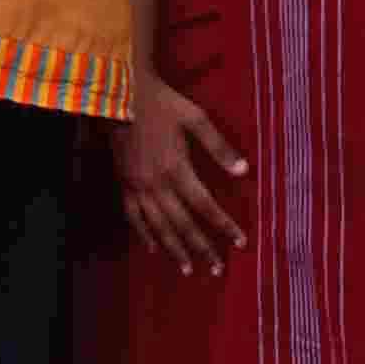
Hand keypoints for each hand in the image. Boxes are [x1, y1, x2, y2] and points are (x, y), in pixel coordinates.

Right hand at [113, 73, 245, 274]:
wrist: (120, 94)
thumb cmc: (162, 103)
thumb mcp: (195, 118)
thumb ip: (219, 147)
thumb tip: (244, 171)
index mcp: (177, 168)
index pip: (205, 205)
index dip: (224, 225)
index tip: (241, 242)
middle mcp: (157, 184)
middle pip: (183, 224)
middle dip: (202, 247)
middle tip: (218, 269)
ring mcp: (138, 187)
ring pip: (158, 227)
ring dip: (175, 250)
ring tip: (189, 269)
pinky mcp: (124, 185)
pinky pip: (133, 218)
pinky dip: (145, 235)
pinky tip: (154, 250)